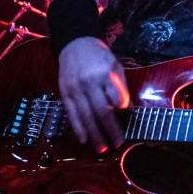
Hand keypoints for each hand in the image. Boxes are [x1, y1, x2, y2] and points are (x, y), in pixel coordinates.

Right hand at [57, 36, 129, 152]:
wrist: (75, 44)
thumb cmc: (99, 57)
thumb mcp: (115, 66)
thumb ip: (120, 87)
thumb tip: (127, 110)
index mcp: (104, 74)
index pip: (115, 97)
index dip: (123, 109)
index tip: (128, 117)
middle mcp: (88, 82)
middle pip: (101, 110)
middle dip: (110, 129)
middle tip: (117, 142)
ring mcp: (75, 89)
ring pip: (85, 116)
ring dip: (94, 134)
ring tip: (101, 148)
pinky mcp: (64, 93)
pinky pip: (71, 114)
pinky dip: (77, 128)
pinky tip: (83, 139)